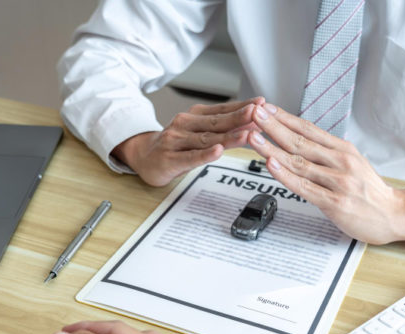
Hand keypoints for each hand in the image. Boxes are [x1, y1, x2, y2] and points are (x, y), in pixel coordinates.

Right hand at [112, 97, 265, 186]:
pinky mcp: (169, 159)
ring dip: (229, 137)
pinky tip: (217, 151)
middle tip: (259, 113)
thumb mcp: (197, 131)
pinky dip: (205, 154)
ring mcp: (176, 141)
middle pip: (217, 122)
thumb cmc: (174, 145)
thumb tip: (253, 121)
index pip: (223, 110)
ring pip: (206, 139)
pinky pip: (190, 157)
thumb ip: (222, 127)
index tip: (262, 103)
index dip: (242, 107)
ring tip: (247, 134)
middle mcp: (185, 124)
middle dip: (239, 117)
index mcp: (195, 116)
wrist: (142, 156)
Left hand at [248, 103, 404, 243]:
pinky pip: (305, 187)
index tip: (266, 108)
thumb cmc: (369, 191)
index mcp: (343, 150)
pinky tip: (271, 165)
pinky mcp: (335, 202)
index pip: (308, 129)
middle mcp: (341, 162)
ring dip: (273, 149)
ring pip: (299, 162)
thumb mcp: (353, 163)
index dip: (285, 118)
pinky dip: (286, 176)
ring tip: (254, 137)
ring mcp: (338, 182)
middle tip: (254, 114)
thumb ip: (328, 152)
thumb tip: (304, 138)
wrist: (394, 215)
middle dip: (273, 127)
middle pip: (300, 141)